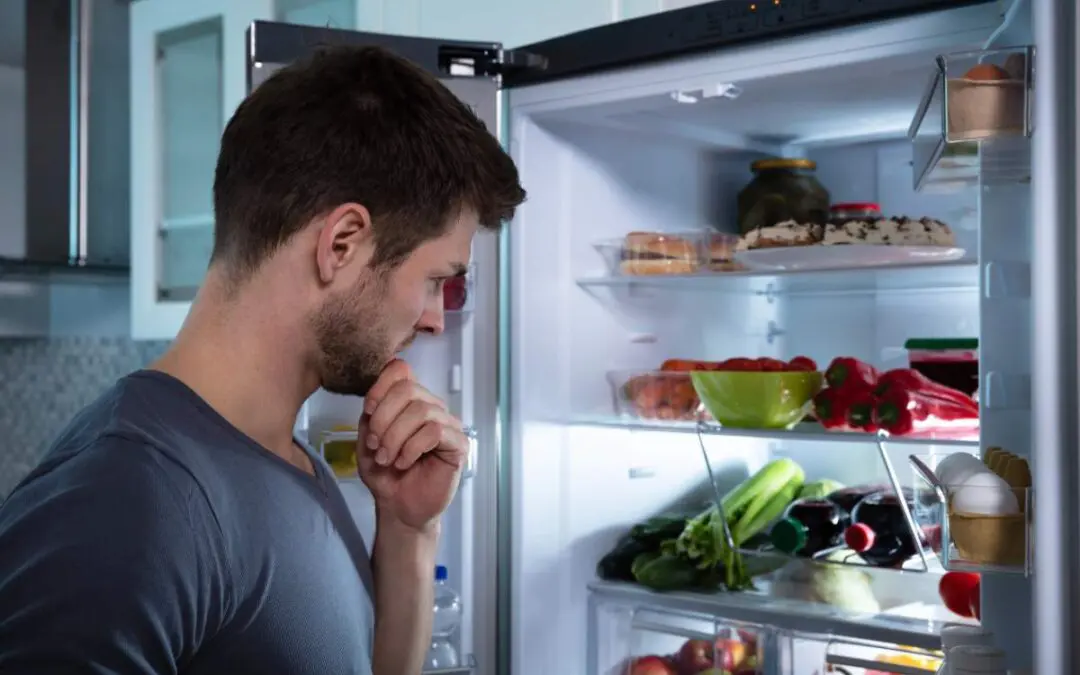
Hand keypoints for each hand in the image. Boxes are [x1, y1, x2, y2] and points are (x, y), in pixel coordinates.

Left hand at [356, 360, 466, 531]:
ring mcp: (447, 424)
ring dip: (395, 437)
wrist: (397, 506)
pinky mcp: (458, 444)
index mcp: (409, 401)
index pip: (401, 370)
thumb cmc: (384, 474)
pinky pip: (434, 431)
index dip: (382, 385)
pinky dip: (412, 448)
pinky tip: (404, 462)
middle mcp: (430, 407)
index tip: (368, 410)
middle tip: (374, 445)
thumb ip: (371, 415)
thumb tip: (376, 398)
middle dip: (384, 418)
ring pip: (421, 411)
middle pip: (408, 390)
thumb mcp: (366, 440)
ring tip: (387, 458)